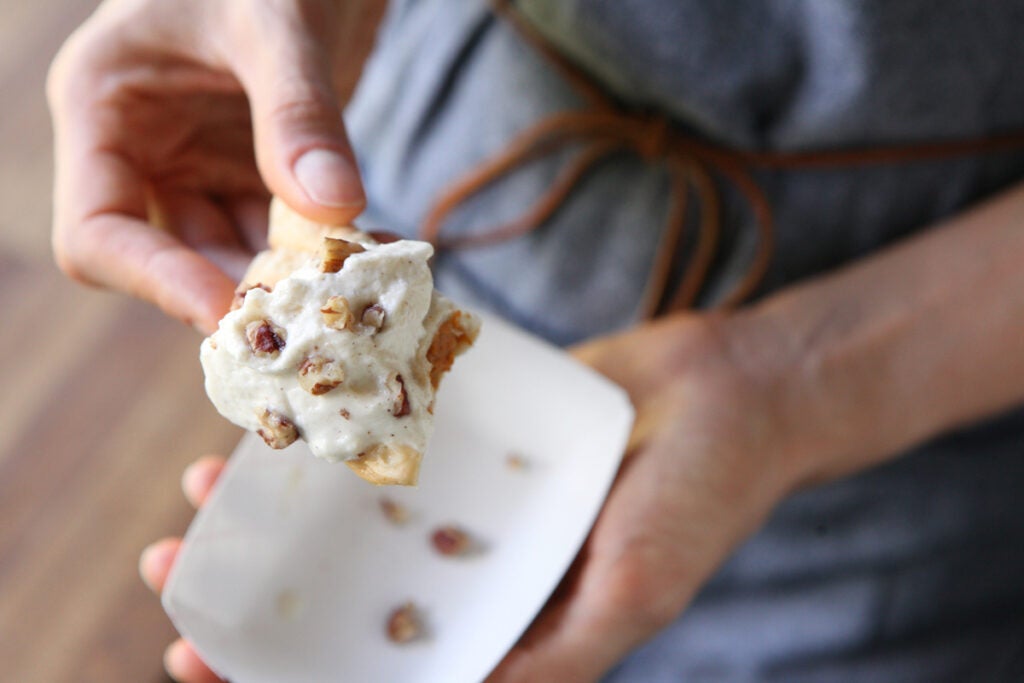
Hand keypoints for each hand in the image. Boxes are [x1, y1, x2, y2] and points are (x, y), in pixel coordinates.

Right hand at [48, 0, 384, 331]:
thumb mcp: (275, 21)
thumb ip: (298, 111)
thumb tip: (334, 209)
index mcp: (104, 109)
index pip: (97, 233)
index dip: (155, 282)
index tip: (230, 309)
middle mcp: (146, 148)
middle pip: (176, 255)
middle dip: (243, 287)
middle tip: (314, 315)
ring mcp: (202, 161)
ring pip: (236, 250)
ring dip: (293, 277)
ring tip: (355, 293)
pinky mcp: (256, 167)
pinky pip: (283, 229)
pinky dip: (323, 249)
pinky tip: (373, 257)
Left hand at [142, 312, 801, 681]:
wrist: (736, 391)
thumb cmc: (700, 502)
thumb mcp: (632, 596)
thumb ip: (550, 662)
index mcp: (501, 618)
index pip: (375, 661)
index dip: (287, 670)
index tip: (199, 659)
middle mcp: (473, 557)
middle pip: (343, 580)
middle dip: (256, 581)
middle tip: (173, 568)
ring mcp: (469, 488)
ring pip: (352, 503)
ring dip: (277, 500)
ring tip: (206, 482)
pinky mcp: (474, 424)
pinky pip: (391, 426)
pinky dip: (333, 424)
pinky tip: (280, 412)